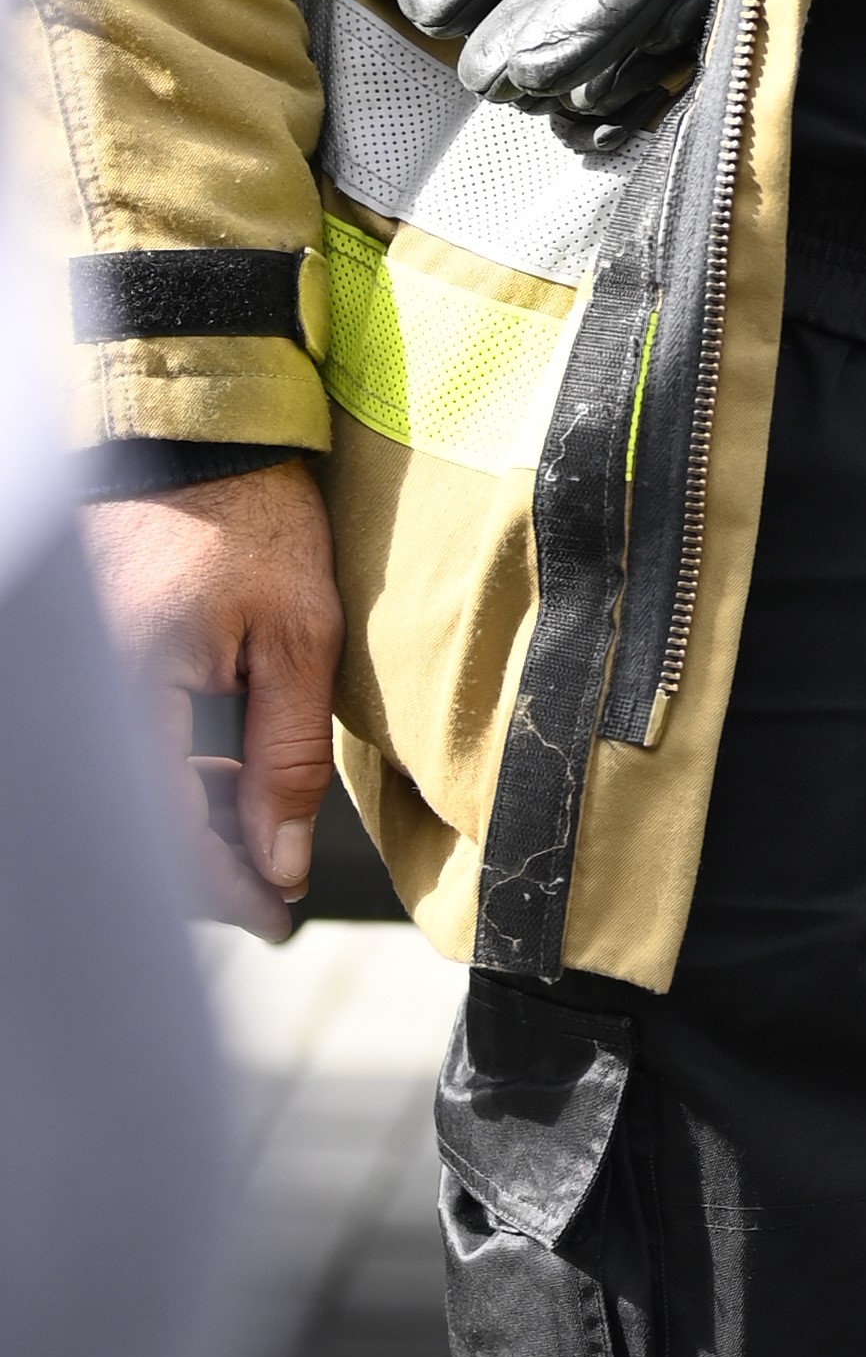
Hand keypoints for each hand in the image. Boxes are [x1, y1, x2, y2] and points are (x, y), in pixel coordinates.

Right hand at [83, 459, 340, 936]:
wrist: (198, 436)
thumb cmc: (255, 519)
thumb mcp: (298, 638)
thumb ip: (285, 758)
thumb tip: (280, 863)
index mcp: (128, 685)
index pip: (164, 831)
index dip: (222, 890)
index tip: (277, 920)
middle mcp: (82, 686)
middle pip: (131, 825)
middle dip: (202, 871)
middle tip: (271, 892)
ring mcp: (76, 673)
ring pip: (123, 793)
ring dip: (187, 828)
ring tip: (261, 838)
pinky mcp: (83, 662)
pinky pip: (117, 750)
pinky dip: (167, 780)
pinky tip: (224, 785)